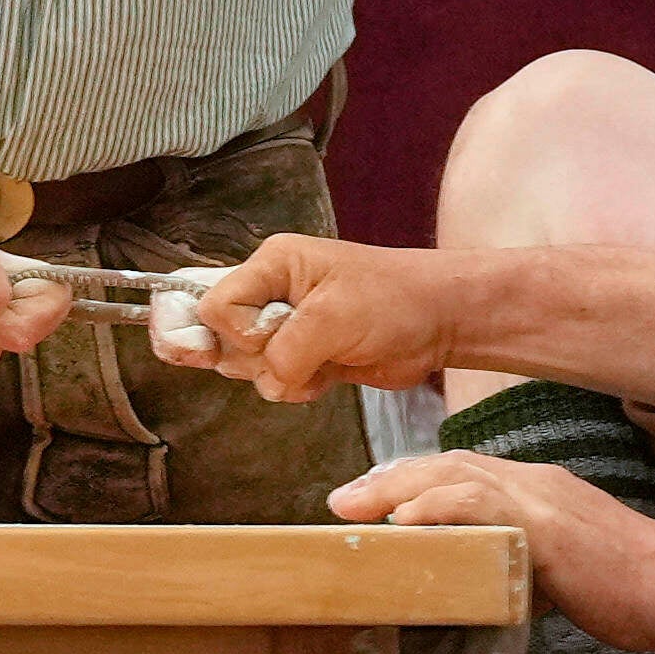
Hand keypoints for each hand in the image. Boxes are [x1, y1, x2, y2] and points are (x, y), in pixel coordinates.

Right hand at [161, 235, 466, 402]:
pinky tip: (328, 374)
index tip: (274, 335)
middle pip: (223, 340)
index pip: (214, 306)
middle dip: (260, 358)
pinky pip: (274, 383)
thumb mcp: (333, 318)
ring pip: (247, 367)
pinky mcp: (302, 356)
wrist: (440, 322)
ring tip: (321, 360)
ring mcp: (285, 327)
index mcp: (271, 265)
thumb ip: (285, 351)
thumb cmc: (393, 301)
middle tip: (304, 347)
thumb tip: (269, 382)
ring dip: (282, 377)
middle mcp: (270, 293)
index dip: (237, 332)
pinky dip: (298, 387)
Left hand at [327, 444, 654, 631]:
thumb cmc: (633, 592)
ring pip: (454, 476)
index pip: (464, 474)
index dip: (414, 483)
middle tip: (342, 501)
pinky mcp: (546, 525)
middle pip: (448, 465)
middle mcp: (536, 483)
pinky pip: (479, 506)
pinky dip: (436, 509)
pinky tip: (402, 522)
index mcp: (541, 492)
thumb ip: (531, 570)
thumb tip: (501, 590)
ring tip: (353, 509)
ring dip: (397, 490)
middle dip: (389, 480)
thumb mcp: (569, 574)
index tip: (373, 499)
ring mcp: (541, 499)